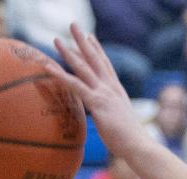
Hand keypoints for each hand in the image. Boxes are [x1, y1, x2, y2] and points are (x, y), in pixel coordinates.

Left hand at [51, 25, 145, 158]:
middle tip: (73, 25)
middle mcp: (111, 87)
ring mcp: (104, 93)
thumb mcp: (119, 122)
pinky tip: (48, 67)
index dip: (97, 49)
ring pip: (83, 68)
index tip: (90, 36)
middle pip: (94, 58)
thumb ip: (111, 115)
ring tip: (56, 39)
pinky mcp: (97, 103)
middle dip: (82, 40)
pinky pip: (75, 85)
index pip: (105, 64)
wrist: (138, 145)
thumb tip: (107, 120)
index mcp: (117, 91)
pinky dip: (60, 75)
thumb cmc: (129, 140)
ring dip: (68, 52)